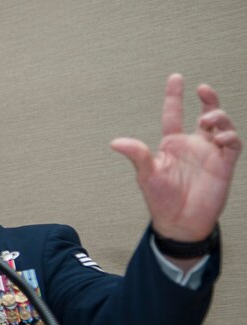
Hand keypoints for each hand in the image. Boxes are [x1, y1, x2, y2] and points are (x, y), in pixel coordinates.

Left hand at [111, 74, 239, 241]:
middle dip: (208, 99)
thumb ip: (137, 155)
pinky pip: (232, 145)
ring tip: (208, 120)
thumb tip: (115, 142)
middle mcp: (193, 145)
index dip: (174, 96)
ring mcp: (210, 153)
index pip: (174, 114)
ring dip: (218, 117)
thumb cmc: (161, 200)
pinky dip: (229, 137)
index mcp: (172, 144)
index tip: (176, 78)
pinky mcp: (224, 165)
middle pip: (205, 113)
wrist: (179, 223)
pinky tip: (221, 138)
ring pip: (221, 125)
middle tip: (203, 89)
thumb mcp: (146, 175)